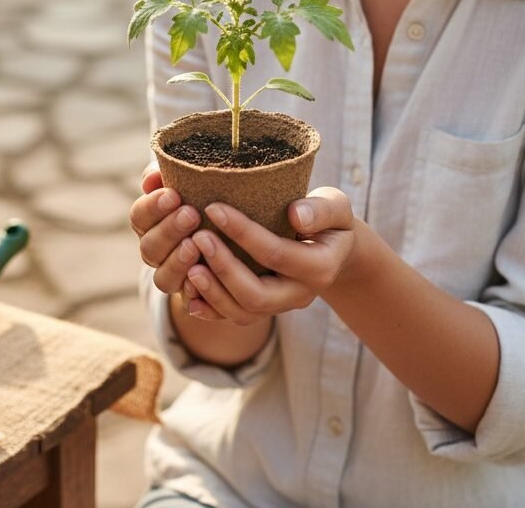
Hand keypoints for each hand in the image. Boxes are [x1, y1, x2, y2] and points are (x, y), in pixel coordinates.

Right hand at [129, 163, 202, 297]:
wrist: (232, 238)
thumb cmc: (204, 198)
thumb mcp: (190, 182)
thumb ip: (169, 174)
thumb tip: (153, 175)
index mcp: (150, 223)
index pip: (140, 216)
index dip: (152, 207)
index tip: (173, 194)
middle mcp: (156, 251)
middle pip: (150, 247)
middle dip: (169, 230)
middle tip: (191, 214)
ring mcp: (172, 276)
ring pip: (163, 277)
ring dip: (177, 261)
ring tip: (196, 245)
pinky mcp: (192, 297)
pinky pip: (186, 301)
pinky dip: (192, 292)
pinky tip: (204, 275)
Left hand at [184, 187, 358, 323]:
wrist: (332, 249)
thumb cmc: (329, 219)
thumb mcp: (336, 207)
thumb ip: (321, 209)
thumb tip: (295, 215)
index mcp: (319, 268)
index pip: (275, 253)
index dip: (243, 232)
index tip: (213, 207)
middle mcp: (299, 295)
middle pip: (256, 295)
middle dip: (224, 268)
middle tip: (198, 237)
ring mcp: (280, 306)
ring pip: (243, 313)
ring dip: (213, 292)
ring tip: (189, 266)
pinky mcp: (263, 310)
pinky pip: (234, 318)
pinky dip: (210, 309)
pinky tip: (189, 295)